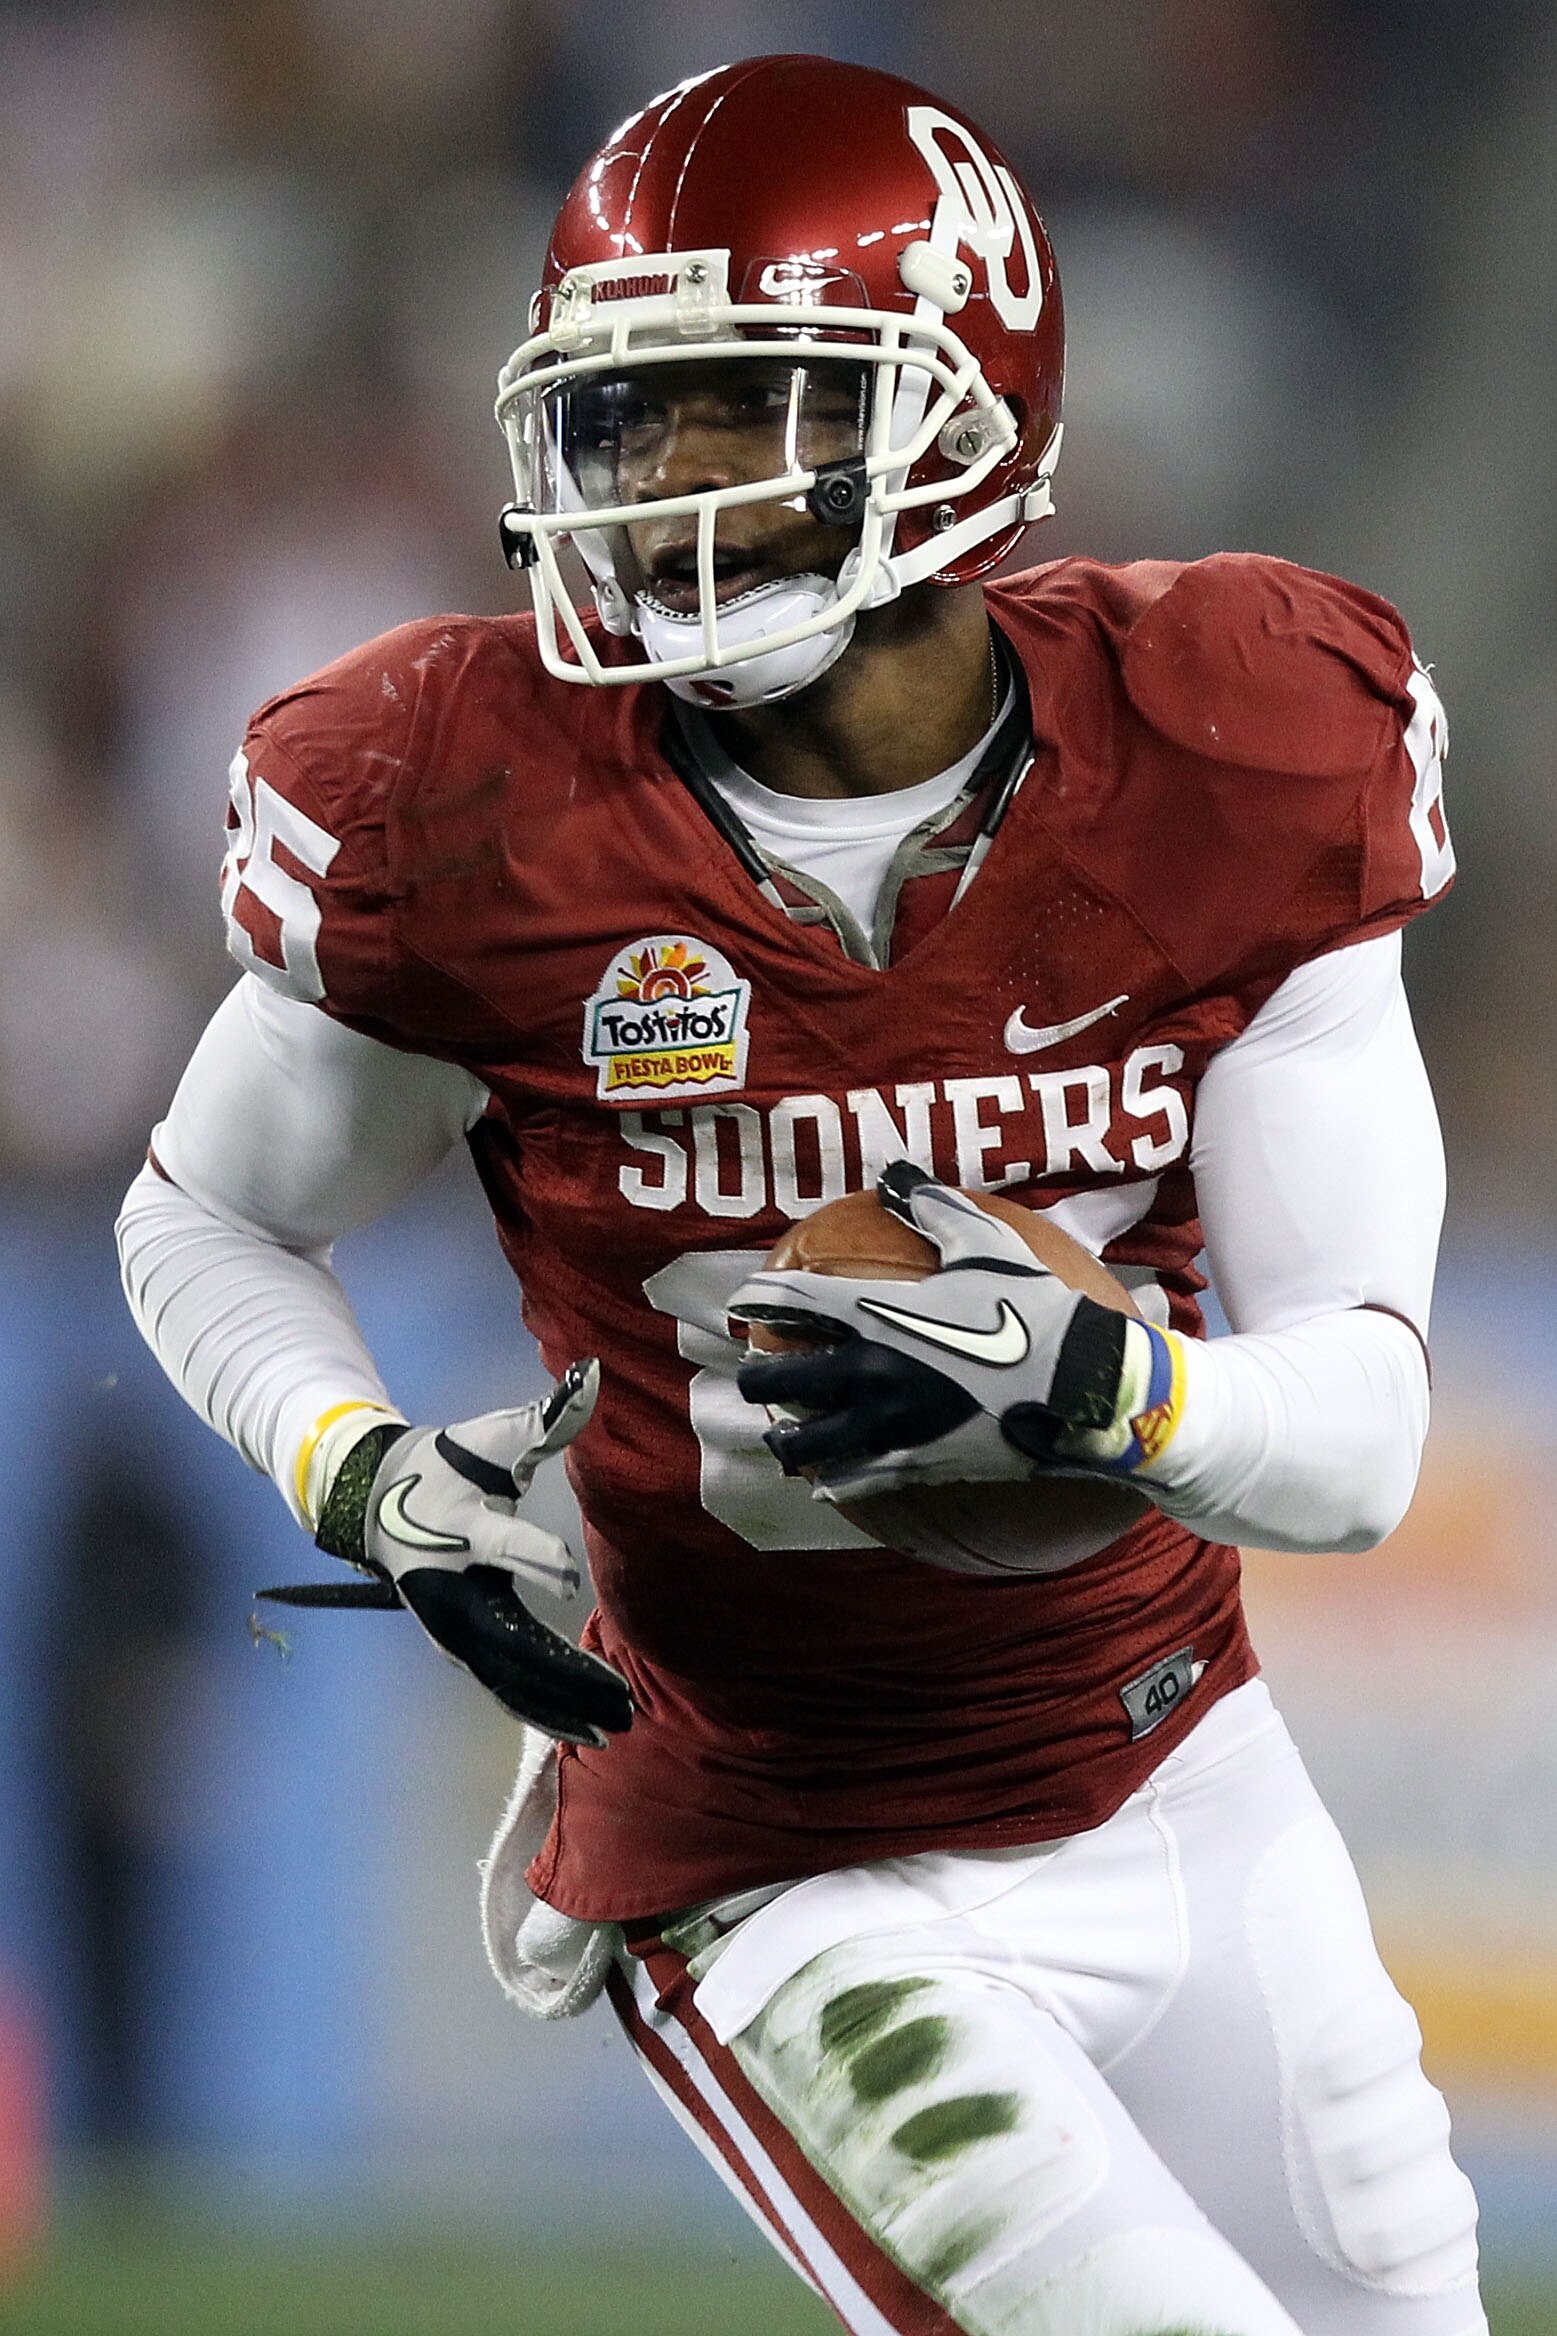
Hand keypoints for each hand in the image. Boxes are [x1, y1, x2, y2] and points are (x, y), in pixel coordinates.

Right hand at [259, 1362, 632, 1747]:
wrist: (380, 1502)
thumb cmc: (448, 1465)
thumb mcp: (492, 1438)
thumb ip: (546, 1419)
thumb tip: (595, 1376)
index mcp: (464, 1530)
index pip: (501, 1543)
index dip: (532, 1555)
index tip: (567, 1571)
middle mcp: (454, 1591)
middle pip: (512, 1641)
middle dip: (568, 1674)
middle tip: (624, 1701)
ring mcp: (452, 1628)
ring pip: (510, 1678)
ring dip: (562, 1705)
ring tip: (618, 1727)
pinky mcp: (460, 1648)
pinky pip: (505, 1687)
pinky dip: (542, 1711)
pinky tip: (584, 1733)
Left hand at [729, 1165, 1183, 1503]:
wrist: (1079, 1385)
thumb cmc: (1033, 1307)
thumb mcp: (984, 1244)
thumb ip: (931, 1207)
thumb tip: (895, 1175)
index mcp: (874, 1311)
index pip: (789, 1301)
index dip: (758, 1299)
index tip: (745, 1302)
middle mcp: (865, 1370)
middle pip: (777, 1379)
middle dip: (757, 1374)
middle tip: (757, 1370)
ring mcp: (884, 1424)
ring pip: (803, 1442)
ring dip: (785, 1436)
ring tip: (782, 1433)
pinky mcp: (911, 1465)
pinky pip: (852, 1481)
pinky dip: (831, 1482)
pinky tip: (823, 1483)